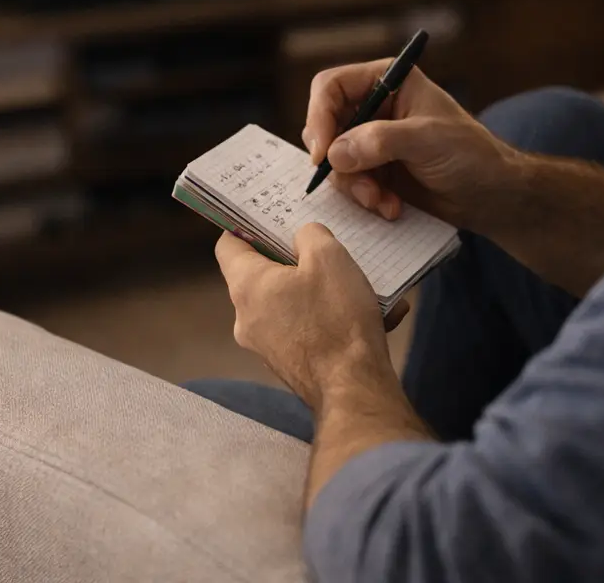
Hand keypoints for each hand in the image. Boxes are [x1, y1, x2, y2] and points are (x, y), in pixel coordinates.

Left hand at [215, 225, 406, 409]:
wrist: (353, 388)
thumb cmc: (335, 318)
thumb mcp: (329, 258)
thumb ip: (310, 235)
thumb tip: (303, 238)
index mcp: (247, 286)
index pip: (227, 245)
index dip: (246, 226)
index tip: (271, 217)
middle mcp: (246, 318)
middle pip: (262, 275)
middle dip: (293, 259)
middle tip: (323, 247)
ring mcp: (266, 346)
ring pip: (289, 303)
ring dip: (319, 290)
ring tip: (357, 282)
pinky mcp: (290, 364)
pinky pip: (308, 329)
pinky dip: (332, 319)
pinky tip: (376, 314)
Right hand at [303, 60, 519, 232]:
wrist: (492, 196)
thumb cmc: (471, 155)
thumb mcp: (428, 140)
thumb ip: (381, 141)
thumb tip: (335, 153)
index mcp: (387, 81)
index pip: (331, 86)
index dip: (319, 117)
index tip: (322, 153)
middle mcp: (373, 106)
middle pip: (324, 125)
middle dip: (338, 161)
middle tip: (360, 186)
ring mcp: (371, 140)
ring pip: (333, 160)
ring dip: (354, 186)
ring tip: (382, 202)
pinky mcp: (374, 170)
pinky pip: (347, 183)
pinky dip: (364, 198)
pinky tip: (391, 208)